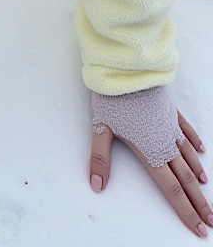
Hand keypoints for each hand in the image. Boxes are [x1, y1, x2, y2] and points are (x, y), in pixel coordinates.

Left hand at [91, 108, 212, 237]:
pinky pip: (187, 130)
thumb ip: (100, 158)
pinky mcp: (170, 110)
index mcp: (149, 152)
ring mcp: (169, 126)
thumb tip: (96, 185)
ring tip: (205, 190)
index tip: (198, 228)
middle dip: (198, 202)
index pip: (171, 189)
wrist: (127, 70)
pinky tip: (202, 151)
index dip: (185, 210)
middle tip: (211, 221)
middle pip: (185, 178)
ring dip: (197, 174)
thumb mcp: (101, 128)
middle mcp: (164, 143)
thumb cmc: (112, 98)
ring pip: (188, 156)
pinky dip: (194, 142)